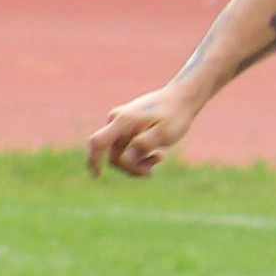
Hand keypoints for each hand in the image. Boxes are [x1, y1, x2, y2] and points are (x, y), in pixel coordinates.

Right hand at [88, 84, 202, 177]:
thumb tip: (128, 158)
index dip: (93, 160)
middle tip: (152, 172)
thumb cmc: (176, 115)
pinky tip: (158, 155)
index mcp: (124, 120)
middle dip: (131, 168)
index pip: (98, 142)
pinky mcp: (126, 127)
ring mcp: (120, 123)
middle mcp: (117, 120)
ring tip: (160, 157)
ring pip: (121, 154)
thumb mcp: (165, 133)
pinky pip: (126, 149)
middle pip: (114, 155)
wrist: (182, 98)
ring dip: (138, 163)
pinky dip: (139, 156)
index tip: (97, 177)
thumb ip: (145, 145)